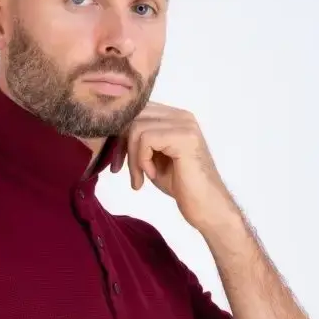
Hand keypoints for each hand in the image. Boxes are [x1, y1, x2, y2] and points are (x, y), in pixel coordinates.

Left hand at [111, 101, 232, 231]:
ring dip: (132, 157)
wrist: (206, 206)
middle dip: (122, 145)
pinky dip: (142, 160)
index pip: (137, 111)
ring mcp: (184, 124)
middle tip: (121, 170)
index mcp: (174, 117)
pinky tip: (151, 175)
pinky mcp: (184, 137)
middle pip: (134, 116)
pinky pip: (146, 139)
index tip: (118, 163)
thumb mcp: (152, 158)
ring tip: (140, 177)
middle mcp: (181, 115)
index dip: (121, 135)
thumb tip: (112, 133)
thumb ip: (138, 142)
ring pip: (137, 127)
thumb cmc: (181, 185)